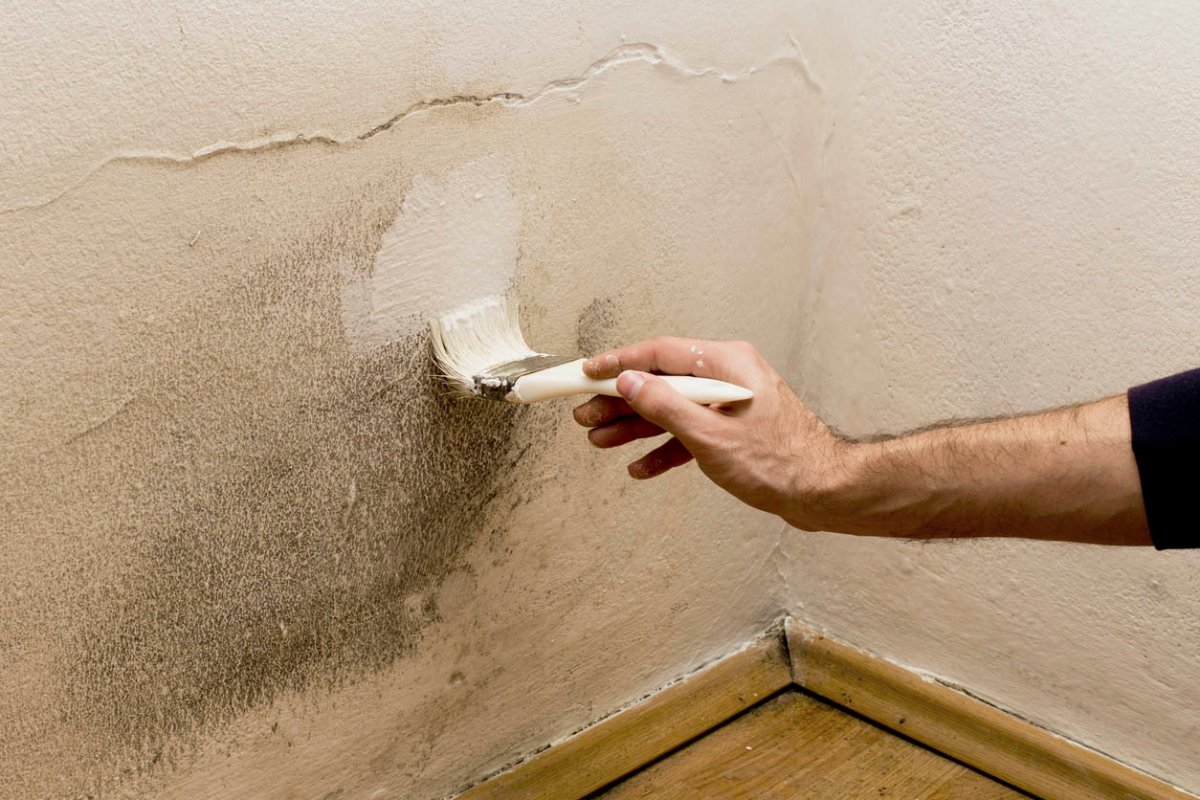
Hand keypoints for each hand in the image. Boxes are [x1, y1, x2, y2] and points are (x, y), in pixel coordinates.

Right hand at [573, 337, 852, 529]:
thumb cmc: (782, 463)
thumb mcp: (711, 435)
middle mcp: (728, 377)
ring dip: (634, 426)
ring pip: (670, 409)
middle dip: (620, 400)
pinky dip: (663, 449)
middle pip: (660, 382)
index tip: (586, 371)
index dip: (618, 362)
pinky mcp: (732, 432)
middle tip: (585, 413)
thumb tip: (629, 383)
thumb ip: (665, 406)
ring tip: (599, 440)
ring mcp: (730, 405)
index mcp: (726, 364)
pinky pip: (688, 434)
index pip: (659, 353)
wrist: (824, 493)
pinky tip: (640, 467)